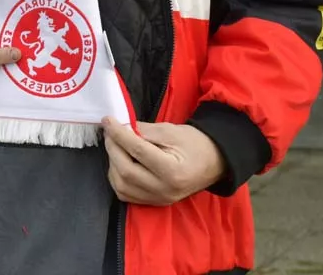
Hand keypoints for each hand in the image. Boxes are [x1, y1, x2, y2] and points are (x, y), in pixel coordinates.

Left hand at [101, 117, 226, 205]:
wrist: (214, 162)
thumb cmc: (195, 143)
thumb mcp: (171, 131)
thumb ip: (144, 131)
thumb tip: (120, 127)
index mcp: (173, 171)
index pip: (138, 151)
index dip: (119, 134)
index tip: (108, 120)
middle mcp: (164, 190)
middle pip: (126, 170)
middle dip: (113, 148)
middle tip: (110, 132)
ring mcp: (159, 199)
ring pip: (121, 185)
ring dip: (112, 163)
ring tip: (115, 145)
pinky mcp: (154, 202)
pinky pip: (125, 194)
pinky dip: (116, 178)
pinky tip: (119, 162)